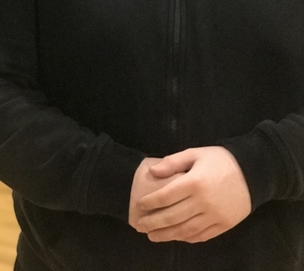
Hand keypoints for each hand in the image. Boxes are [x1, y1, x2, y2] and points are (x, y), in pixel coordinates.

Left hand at [132, 146, 251, 242]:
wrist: (253, 172)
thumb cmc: (220, 160)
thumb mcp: (195, 153)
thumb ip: (173, 162)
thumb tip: (152, 172)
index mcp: (195, 182)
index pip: (166, 196)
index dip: (151, 203)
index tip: (139, 206)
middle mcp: (203, 202)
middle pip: (173, 216)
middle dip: (154, 222)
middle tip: (140, 226)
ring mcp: (215, 216)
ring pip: (186, 229)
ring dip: (167, 235)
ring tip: (153, 236)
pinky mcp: (224, 225)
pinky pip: (202, 235)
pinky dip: (187, 238)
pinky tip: (176, 237)